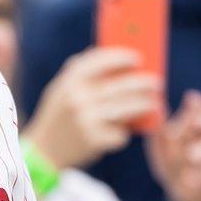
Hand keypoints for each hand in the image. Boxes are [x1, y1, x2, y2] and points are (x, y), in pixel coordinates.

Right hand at [23, 47, 160, 169]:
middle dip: (142, 83)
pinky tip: (124, 130)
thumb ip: (78, 71)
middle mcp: (77, 98)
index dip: (120, 57)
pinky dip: (124, 132)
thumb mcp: (60, 89)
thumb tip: (105, 50)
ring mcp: (86, 120)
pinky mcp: (94, 140)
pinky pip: (120, 133)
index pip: (98, 61)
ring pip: (126, 110)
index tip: (137, 57)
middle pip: (119, 86)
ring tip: (154, 103)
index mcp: (68, 82)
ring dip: (144, 105)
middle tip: (157, 82)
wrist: (44, 150)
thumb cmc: (57, 115)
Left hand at [146, 90, 200, 200]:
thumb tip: (156, 112)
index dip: (197, 104)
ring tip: (189, 155)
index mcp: (190, 126)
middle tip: (195, 122)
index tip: (191, 98)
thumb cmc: (169, 160)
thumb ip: (160, 130)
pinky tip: (188, 178)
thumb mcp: (159, 145)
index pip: (198, 110)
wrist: (181, 190)